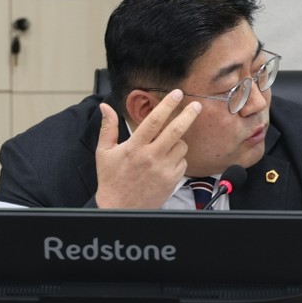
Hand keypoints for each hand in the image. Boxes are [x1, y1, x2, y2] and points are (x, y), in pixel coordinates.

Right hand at [95, 90, 200, 207]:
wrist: (119, 208)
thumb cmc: (111, 180)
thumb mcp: (104, 152)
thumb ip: (108, 128)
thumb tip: (105, 106)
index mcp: (134, 147)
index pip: (154, 120)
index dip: (168, 105)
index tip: (177, 94)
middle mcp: (151, 157)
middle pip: (176, 130)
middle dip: (189, 115)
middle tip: (197, 105)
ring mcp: (163, 169)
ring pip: (181, 146)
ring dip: (178, 142)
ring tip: (166, 146)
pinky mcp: (171, 181)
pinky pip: (183, 163)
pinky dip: (178, 159)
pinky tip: (166, 163)